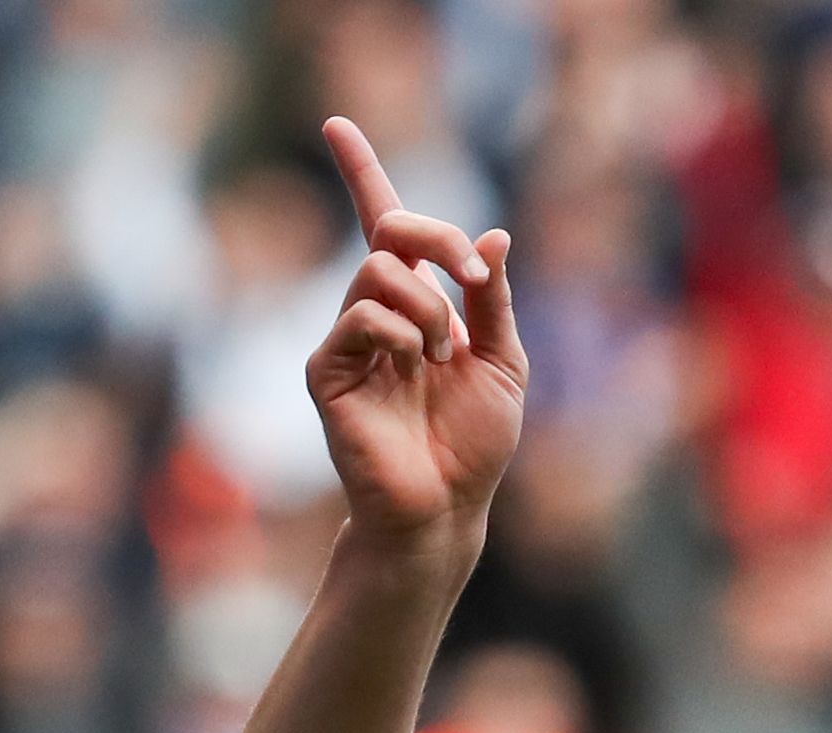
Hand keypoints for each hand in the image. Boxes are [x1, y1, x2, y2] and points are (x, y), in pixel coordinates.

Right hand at [308, 117, 522, 549]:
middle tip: (472, 275)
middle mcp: (375, 315)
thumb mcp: (503, 362)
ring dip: (428, 304)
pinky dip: (400, 329)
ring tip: (442, 354)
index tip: (336, 125)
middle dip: (439, 238)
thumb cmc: (473, 445)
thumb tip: (494, 236)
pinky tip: (416, 365)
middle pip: (391, 231)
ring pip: (378, 271)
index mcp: (415, 306)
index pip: (384, 226)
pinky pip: (360, 315)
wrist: (447, 508)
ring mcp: (348, 341)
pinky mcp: (328, 372)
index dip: (362, 174)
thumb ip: (492, 300)